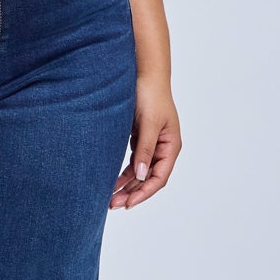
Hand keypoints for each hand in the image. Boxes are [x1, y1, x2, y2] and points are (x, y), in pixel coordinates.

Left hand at [110, 74, 181, 211]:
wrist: (144, 74)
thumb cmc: (150, 95)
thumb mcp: (147, 123)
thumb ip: (144, 150)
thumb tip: (140, 175)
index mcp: (170, 146)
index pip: (159, 177)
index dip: (144, 192)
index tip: (128, 203)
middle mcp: (162, 148)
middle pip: (148, 179)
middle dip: (132, 193)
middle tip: (112, 205)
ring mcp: (151, 145)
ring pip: (139, 173)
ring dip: (126, 186)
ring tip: (109, 199)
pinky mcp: (140, 139)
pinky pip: (132, 162)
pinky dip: (123, 173)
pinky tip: (112, 182)